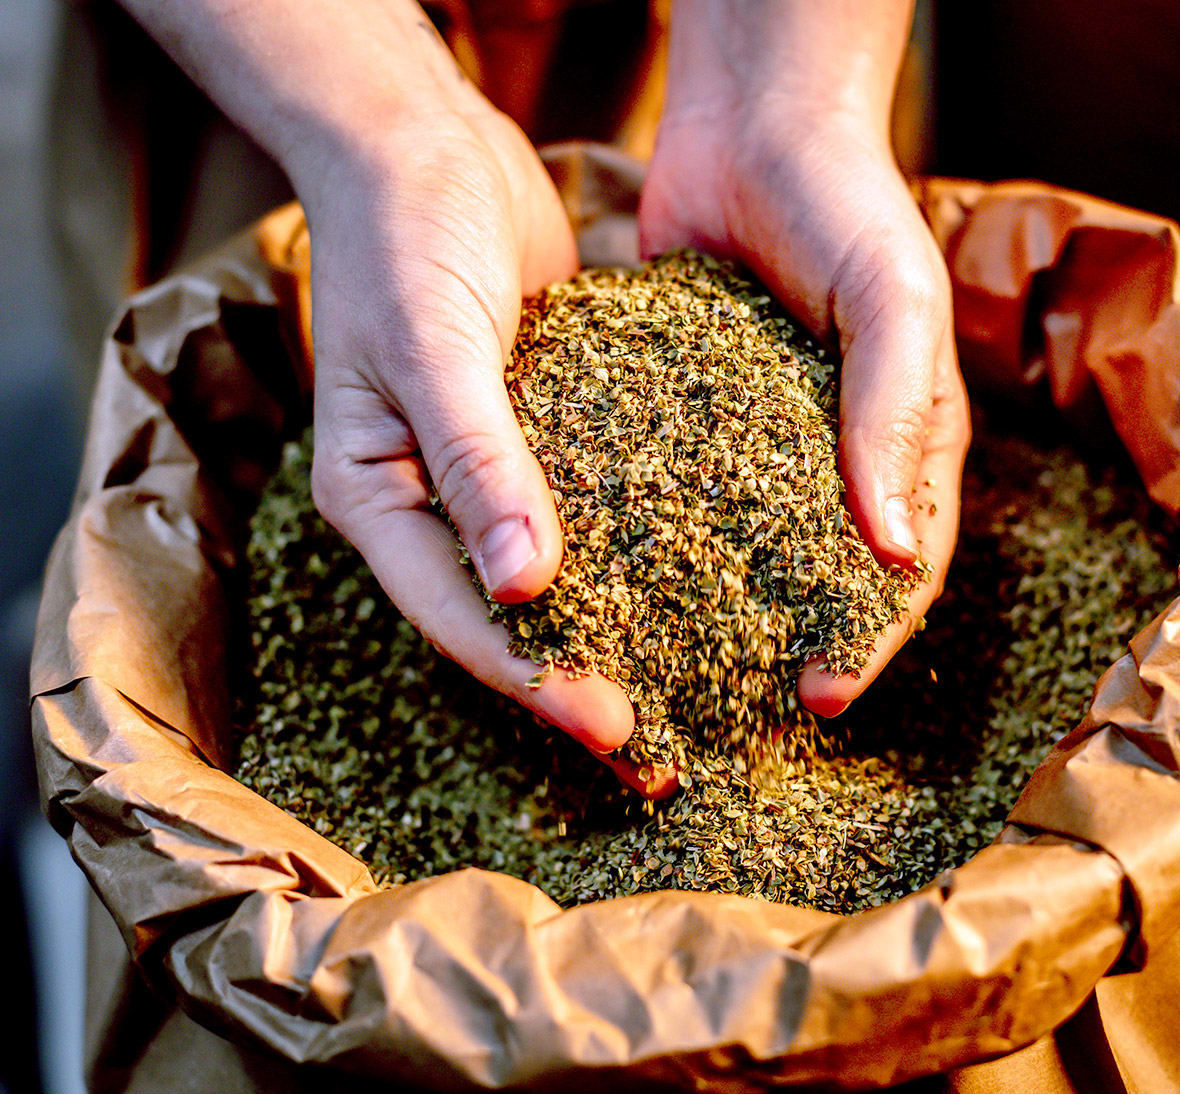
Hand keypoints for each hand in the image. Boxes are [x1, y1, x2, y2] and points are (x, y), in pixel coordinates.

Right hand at [302, 111, 666, 785]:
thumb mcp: (435, 345)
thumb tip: (528, 585)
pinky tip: (699, 591)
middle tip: (660, 758)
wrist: (421, 146)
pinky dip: (635, 556)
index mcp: (378, 497)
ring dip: (617, 637)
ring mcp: (489, 475)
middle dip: (579, 686)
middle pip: (508, 621)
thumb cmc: (404, 234)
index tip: (611, 729)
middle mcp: (431, 504)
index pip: (458, 615)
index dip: (533, 678)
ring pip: (556, 581)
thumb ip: (478, 460)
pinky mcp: (545, 439)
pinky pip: (592, 513)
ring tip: (691, 698)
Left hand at [640, 105, 968, 716]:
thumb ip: (894, 413)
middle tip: (739, 718)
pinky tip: (608, 587)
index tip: (822, 697)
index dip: (870, 639)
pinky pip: (673, 496)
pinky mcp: (685, 421)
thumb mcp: (893, 298)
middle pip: (818, 583)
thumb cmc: (847, 202)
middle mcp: (832, 462)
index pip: (902, 570)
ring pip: (741, 556)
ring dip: (714, 620)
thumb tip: (891, 553)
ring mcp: (758, 449)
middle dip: (787, 653)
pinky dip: (652, 544)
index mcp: (905, 448)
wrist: (754, 124)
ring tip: (666, 680)